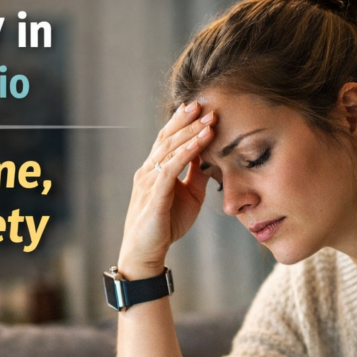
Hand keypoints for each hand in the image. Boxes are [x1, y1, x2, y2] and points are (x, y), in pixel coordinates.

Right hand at [118, 102, 215, 276]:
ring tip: (209, 120)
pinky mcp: (154, 196)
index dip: (181, 121)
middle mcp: (148, 171)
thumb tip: (210, 156)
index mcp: (154, 170)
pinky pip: (170, 169)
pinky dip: (186, 153)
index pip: (167, 139)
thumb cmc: (166, 225)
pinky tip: (199, 143)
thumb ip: (197, 175)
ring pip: (169, 150)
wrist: (146, 252)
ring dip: (190, 133)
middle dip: (187, 120)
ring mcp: (149, 182)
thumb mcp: (189, 196)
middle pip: (167, 138)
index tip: (199, 107)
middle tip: (205, 104)